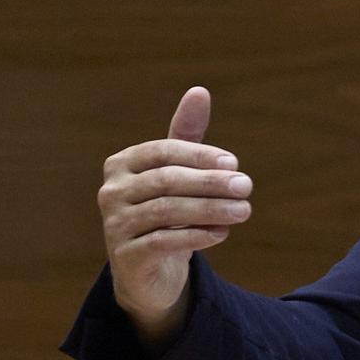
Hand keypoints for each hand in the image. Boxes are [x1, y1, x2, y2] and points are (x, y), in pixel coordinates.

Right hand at [97, 87, 251, 351]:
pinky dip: (195, 235)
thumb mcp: (176, 172)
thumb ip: (187, 135)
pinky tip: (222, 233)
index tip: (235, 162)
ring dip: (210, 209)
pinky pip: (163, 241)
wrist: (148, 268)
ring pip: (166, 211)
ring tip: (244, 210)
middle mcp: (112, 191)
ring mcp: (114, 224)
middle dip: (211, 182)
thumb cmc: (166, 209)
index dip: (200, 155)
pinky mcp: (125, 256)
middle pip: (166, 181)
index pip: (163, 151)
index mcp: (123, 164)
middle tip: (247, 186)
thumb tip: (199, 91)